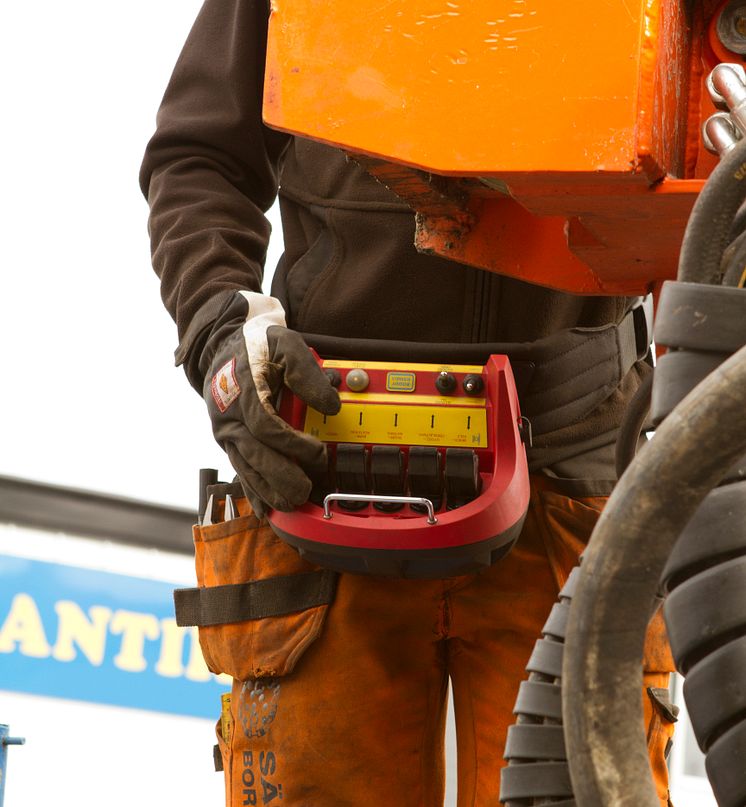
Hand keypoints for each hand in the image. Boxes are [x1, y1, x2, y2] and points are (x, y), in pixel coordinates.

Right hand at [199, 291, 339, 517]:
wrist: (223, 347)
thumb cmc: (258, 346)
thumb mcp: (285, 344)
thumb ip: (307, 372)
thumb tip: (331, 404)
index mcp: (242, 392)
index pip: (267, 426)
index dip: (293, 444)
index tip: (317, 451)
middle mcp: (229, 418)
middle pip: (254, 454)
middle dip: (281, 477)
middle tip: (305, 491)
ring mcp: (226, 433)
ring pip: (245, 468)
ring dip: (268, 491)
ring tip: (291, 505)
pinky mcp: (229, 443)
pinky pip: (239, 471)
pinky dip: (252, 492)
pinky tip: (264, 511)